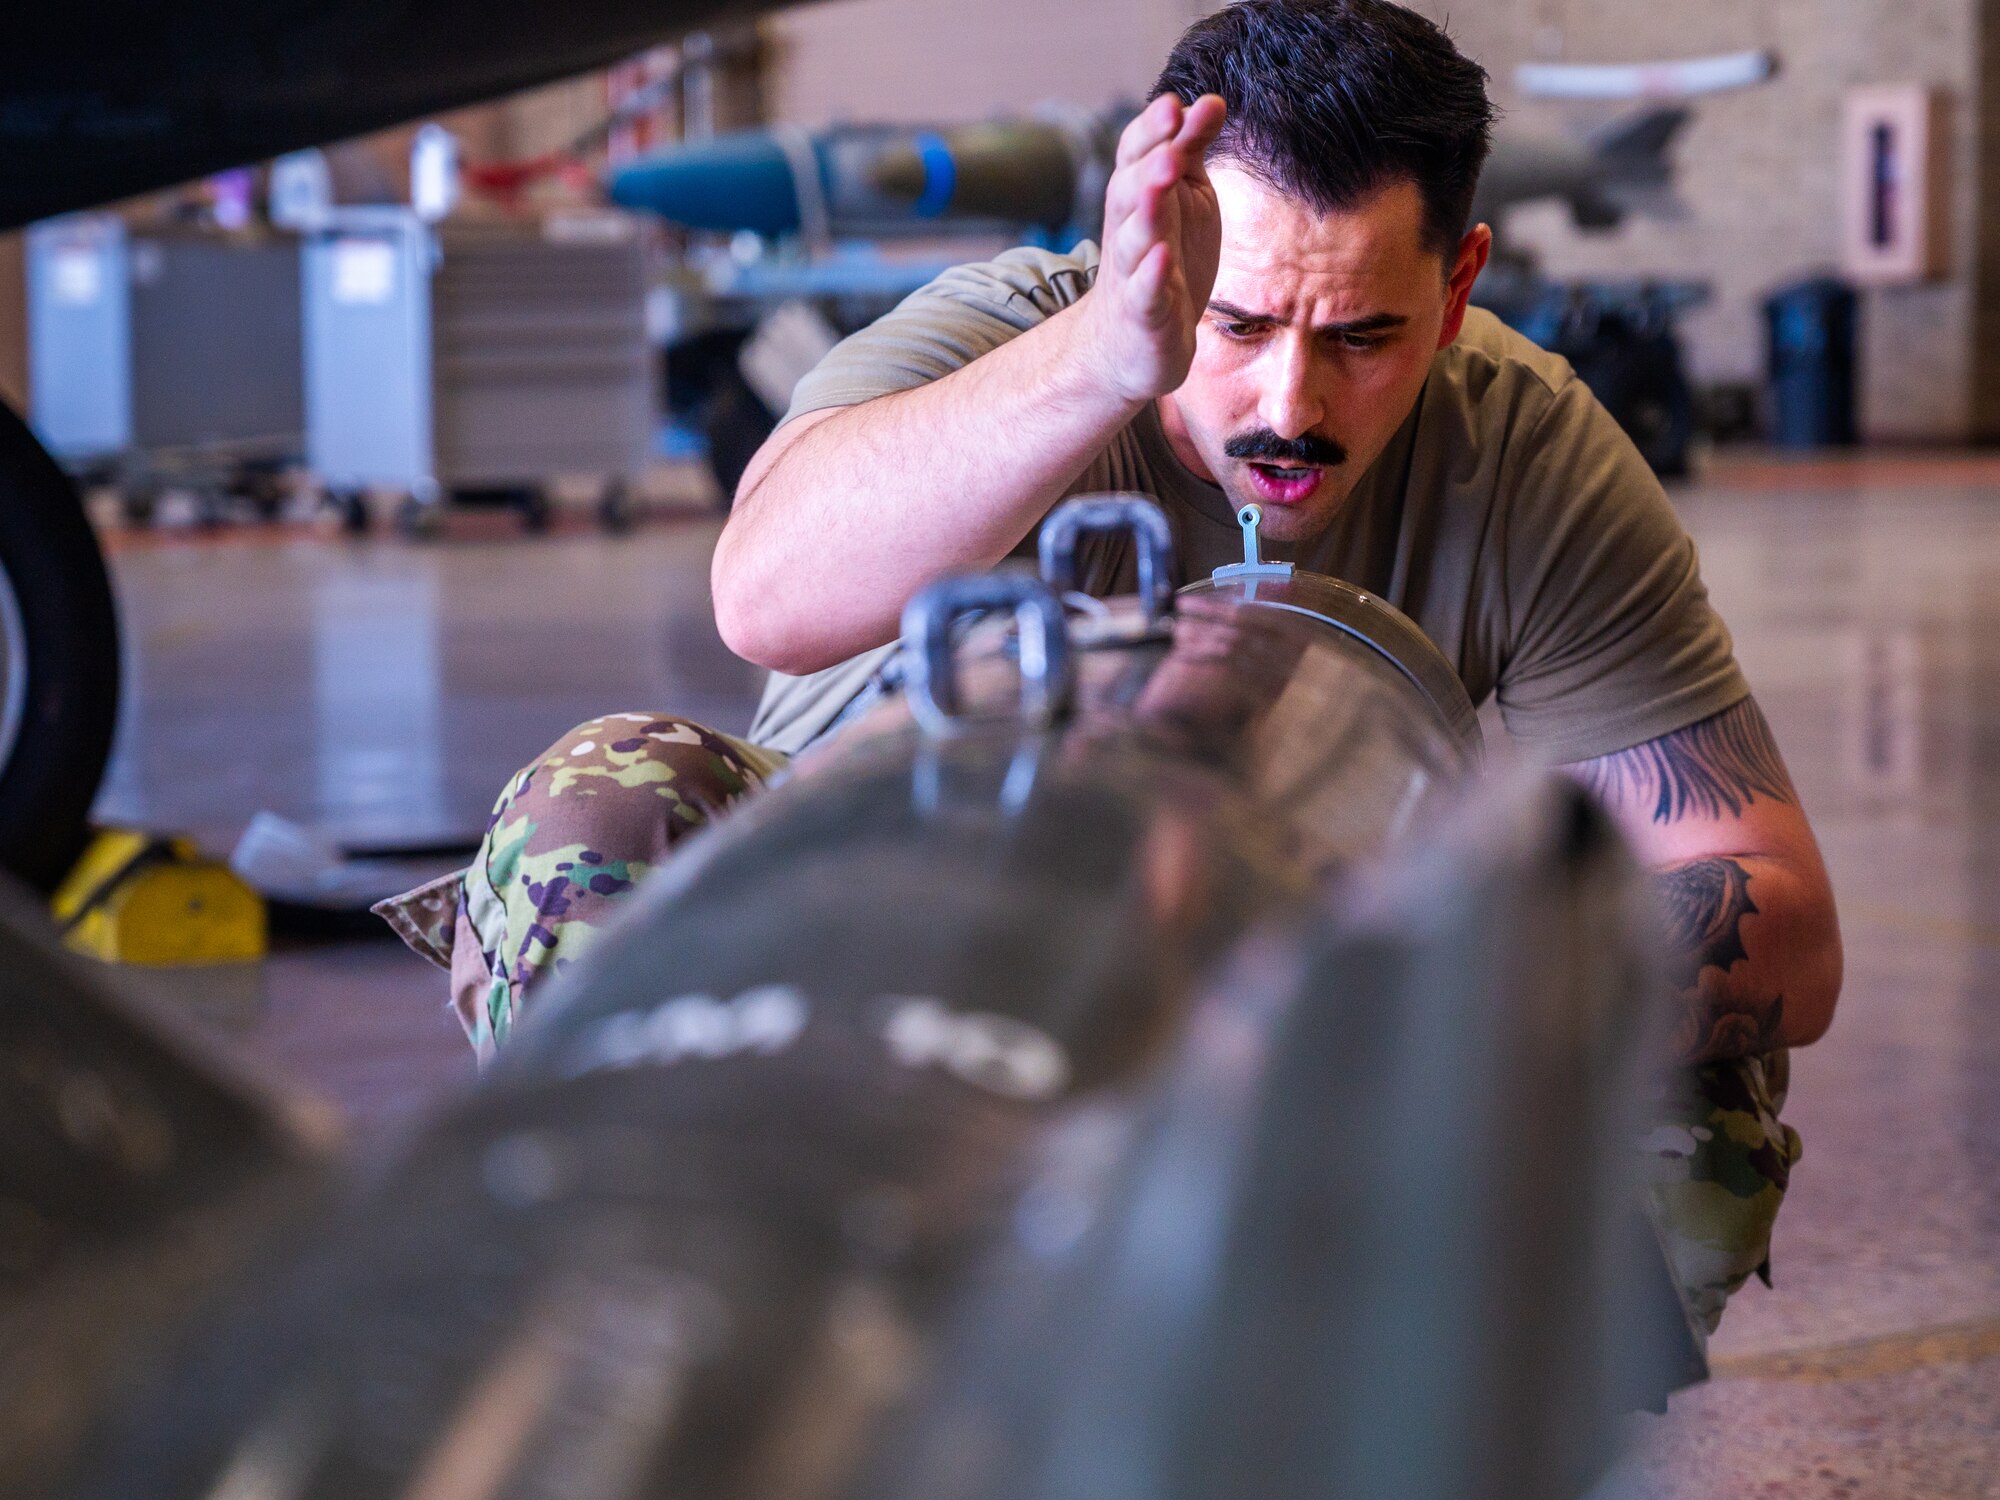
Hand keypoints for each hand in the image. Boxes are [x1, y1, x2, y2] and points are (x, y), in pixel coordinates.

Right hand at [1078, 92, 1226, 404]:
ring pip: (1135, 235)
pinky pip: (1144, 292)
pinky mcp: (1144, 313)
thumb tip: (1212, 100)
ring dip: (1148, 205)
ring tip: (1165, 172)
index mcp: (1139, 196)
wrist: (1128, 345)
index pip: (1136, 153)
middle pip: (1130, 187)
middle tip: (1173, 132)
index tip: (1176, 105)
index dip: (1153, 130)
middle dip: (1151, 160)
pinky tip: (1163, 258)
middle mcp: (1129, 229)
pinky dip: (1151, 275)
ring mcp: (1133, 272)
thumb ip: (1191, 151)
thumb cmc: (1162, 262)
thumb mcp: (1183, 199)